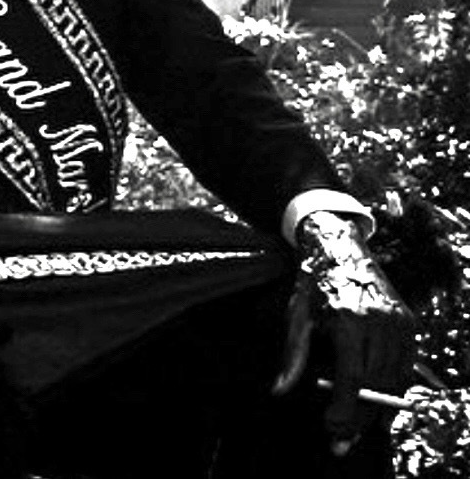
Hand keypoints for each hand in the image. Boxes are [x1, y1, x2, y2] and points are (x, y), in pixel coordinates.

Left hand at [272, 211, 414, 455]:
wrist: (339, 246)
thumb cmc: (313, 282)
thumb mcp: (298, 316)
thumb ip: (293, 356)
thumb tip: (279, 390)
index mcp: (348, 318)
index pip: (352, 378)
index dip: (344, 409)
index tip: (331, 428)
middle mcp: (378, 320)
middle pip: (375, 386)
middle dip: (359, 419)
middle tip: (341, 440)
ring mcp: (397, 321)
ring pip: (394, 381)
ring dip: (378, 411)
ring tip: (357, 429)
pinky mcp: (408, 322)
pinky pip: (406, 367)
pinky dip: (393, 390)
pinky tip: (378, 406)